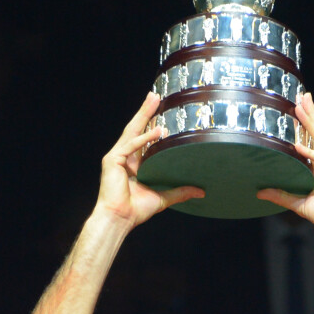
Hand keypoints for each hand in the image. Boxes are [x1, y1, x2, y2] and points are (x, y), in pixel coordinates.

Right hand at [95, 92, 203, 228]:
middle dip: (145, 112)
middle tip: (156, 95)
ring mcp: (117, 157)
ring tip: (154, 99)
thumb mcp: (163, 197)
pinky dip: (143, 139)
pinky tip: (157, 131)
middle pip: (136, 129)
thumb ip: (180, 191)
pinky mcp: (112, 160)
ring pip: (132, 131)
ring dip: (143, 114)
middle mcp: (124, 157)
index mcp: (134, 164)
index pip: (143, 139)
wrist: (120, 218)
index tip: (162, 112)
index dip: (151, 124)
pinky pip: (130, 146)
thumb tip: (200, 191)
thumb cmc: (136, 210)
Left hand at [257, 93, 313, 238]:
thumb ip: (281, 195)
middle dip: (309, 114)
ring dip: (311, 122)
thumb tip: (260, 192)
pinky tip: (298, 146)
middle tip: (300, 96)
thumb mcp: (298, 204)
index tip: (295, 109)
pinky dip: (312, 153)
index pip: (311, 140)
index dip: (304, 124)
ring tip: (301, 106)